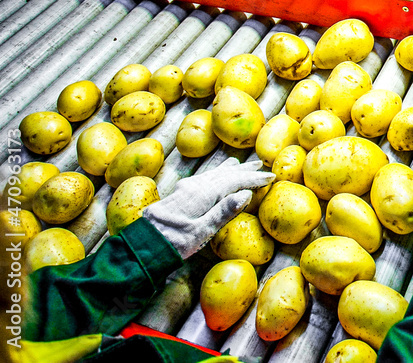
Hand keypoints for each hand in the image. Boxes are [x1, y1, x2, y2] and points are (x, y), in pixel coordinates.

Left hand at [143, 158, 273, 258]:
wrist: (141, 247)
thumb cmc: (173, 244)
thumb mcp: (200, 232)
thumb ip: (222, 212)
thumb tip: (245, 194)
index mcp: (202, 194)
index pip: (233, 181)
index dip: (253, 178)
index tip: (270, 176)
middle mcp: (194, 187)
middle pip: (223, 174)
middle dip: (243, 169)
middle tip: (260, 164)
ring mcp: (185, 189)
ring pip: (212, 174)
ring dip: (229, 169)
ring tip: (240, 164)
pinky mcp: (178, 195)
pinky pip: (203, 178)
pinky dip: (215, 174)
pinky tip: (213, 176)